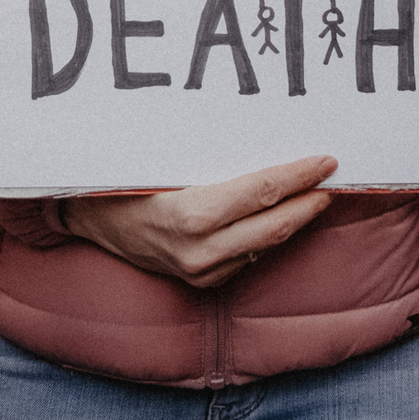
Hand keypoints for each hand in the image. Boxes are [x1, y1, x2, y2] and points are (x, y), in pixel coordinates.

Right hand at [59, 156, 336, 287]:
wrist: (84, 218)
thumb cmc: (120, 177)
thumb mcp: (162, 159)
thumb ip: (211, 155)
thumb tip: (265, 136)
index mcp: (191, 215)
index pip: (264, 192)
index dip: (301, 176)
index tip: (327, 160)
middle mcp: (199, 250)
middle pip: (275, 224)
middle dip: (310, 201)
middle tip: (334, 179)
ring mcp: (200, 271)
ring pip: (266, 246)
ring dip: (294, 220)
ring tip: (314, 195)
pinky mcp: (200, 282)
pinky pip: (247, 259)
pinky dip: (268, 238)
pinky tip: (280, 217)